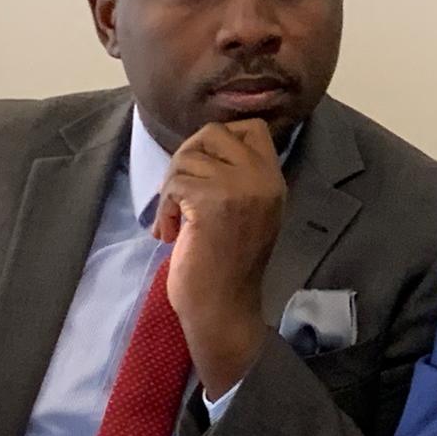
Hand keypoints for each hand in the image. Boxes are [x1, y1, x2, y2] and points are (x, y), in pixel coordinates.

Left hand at [153, 118, 286, 398]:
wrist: (224, 308)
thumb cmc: (229, 265)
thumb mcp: (249, 211)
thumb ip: (239, 178)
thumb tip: (203, 147)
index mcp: (273, 180)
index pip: (254, 127)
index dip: (222, 139)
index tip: (205, 169)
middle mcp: (262, 178)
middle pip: (214, 132)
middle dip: (187, 157)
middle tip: (180, 191)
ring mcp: (239, 188)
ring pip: (188, 157)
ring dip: (171, 187)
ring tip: (174, 219)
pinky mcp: (211, 201)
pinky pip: (175, 182)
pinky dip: (164, 207)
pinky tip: (170, 231)